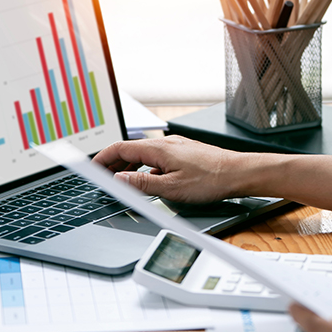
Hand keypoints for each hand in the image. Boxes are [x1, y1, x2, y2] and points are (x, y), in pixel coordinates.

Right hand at [92, 136, 254, 202]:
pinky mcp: (184, 154)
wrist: (239, 173)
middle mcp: (165, 143)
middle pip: (130, 149)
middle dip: (113, 162)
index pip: (121, 148)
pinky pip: (157, 158)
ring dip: (129, 165)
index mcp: (158, 148)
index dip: (103, 158)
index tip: (92, 167)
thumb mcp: (172, 188)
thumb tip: (120, 178)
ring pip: (144, 154)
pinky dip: (145, 168)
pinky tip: (149, 180)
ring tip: (121, 179)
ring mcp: (175, 147)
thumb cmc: (211, 179)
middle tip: (102, 176)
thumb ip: (142, 183)